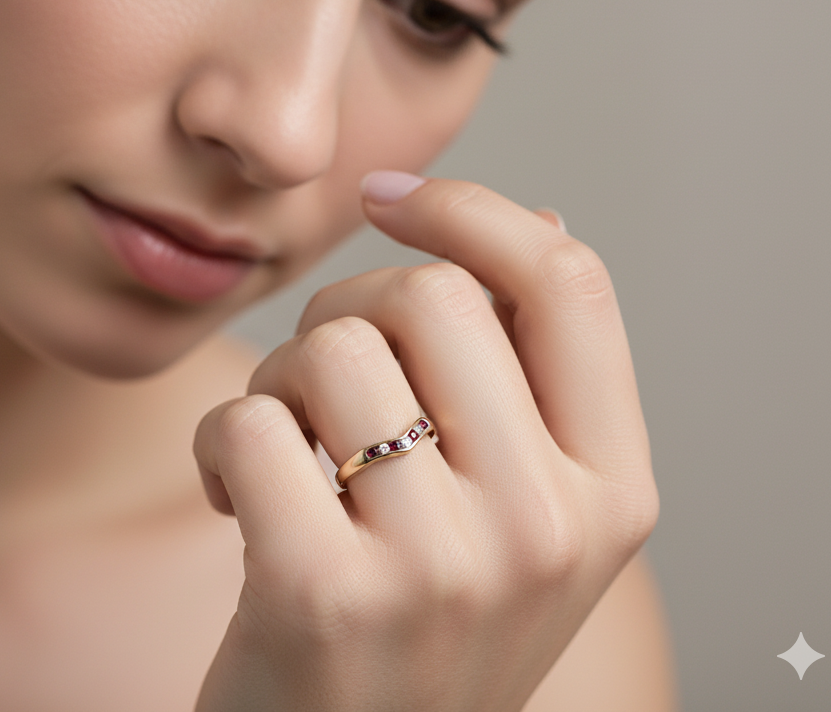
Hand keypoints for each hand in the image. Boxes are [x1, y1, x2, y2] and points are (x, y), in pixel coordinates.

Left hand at [193, 176, 658, 711]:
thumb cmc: (420, 628)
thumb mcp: (518, 517)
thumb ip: (531, 379)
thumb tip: (536, 215)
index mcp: (612, 493)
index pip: (570, 283)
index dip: (473, 212)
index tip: (392, 202)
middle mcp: (546, 528)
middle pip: (432, 296)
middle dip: (347, 309)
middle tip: (318, 382)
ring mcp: (441, 566)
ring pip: (329, 349)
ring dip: (277, 383)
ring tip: (285, 454)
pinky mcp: (324, 593)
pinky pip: (248, 422)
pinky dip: (218, 444)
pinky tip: (238, 500)